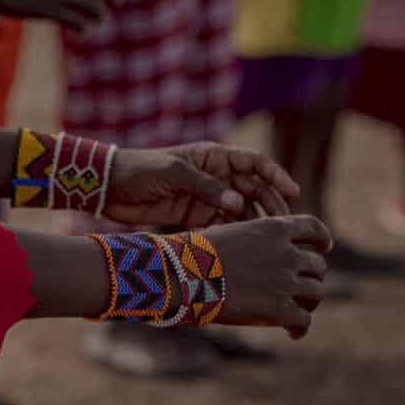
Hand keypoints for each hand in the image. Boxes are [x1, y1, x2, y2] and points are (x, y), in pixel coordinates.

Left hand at [101, 143, 301, 228]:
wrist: (111, 189)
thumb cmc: (142, 170)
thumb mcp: (174, 173)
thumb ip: (206, 187)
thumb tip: (237, 203)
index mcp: (214, 157)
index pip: (254, 163)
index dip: (276, 176)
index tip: (293, 192)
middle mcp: (216, 176)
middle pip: (254, 189)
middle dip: (272, 205)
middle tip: (285, 225)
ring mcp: (208, 198)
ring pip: (242, 210)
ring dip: (257, 223)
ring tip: (271, 241)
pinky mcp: (196, 217)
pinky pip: (224, 226)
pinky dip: (236, 234)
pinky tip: (247, 247)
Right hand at [205, 215, 334, 338]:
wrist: (183, 276)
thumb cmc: (195, 254)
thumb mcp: (231, 233)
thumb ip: (253, 241)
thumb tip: (257, 253)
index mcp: (274, 228)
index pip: (314, 229)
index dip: (322, 239)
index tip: (325, 248)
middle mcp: (286, 253)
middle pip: (317, 266)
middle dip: (311, 277)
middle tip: (301, 290)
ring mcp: (285, 281)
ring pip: (316, 293)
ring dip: (309, 303)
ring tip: (298, 312)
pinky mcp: (279, 309)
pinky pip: (303, 320)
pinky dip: (300, 327)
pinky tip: (292, 333)